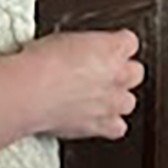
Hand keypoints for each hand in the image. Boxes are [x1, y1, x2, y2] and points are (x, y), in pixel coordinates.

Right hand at [22, 29, 144, 140]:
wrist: (31, 91)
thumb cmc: (41, 63)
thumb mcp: (62, 40)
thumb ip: (81, 48)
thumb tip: (76, 52)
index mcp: (112, 48)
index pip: (129, 42)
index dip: (116, 46)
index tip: (106, 49)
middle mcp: (118, 76)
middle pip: (136, 73)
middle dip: (122, 74)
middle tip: (102, 74)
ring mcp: (112, 103)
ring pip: (129, 102)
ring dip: (116, 100)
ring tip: (96, 98)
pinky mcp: (102, 125)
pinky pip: (118, 128)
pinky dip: (109, 125)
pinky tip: (94, 119)